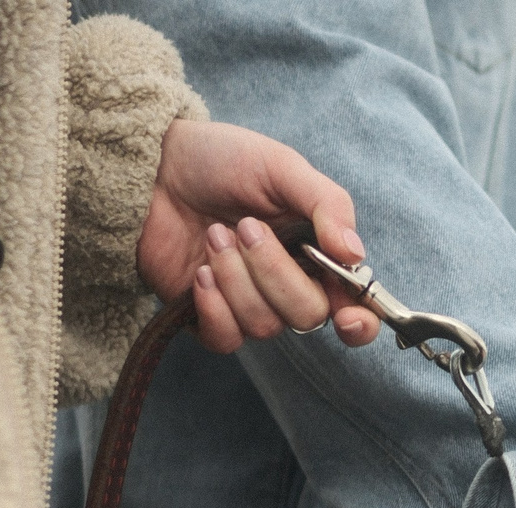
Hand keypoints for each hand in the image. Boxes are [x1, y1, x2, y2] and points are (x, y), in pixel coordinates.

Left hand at [137, 119, 384, 354]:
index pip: (354, 305)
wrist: (156, 166)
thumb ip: (326, 204)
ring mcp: (249, 304)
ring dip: (236, 277)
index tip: (348, 318)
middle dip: (275, 273)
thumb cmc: (222, 160)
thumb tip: (353, 254)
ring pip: (264, 325)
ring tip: (213, 235)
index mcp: (318, 252)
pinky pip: (226, 339)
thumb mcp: (281, 167)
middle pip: (307, 315)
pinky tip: (200, 271)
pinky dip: (214, 306)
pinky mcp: (209, 317)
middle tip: (244, 228)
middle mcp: (289, 285)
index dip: (359, 321)